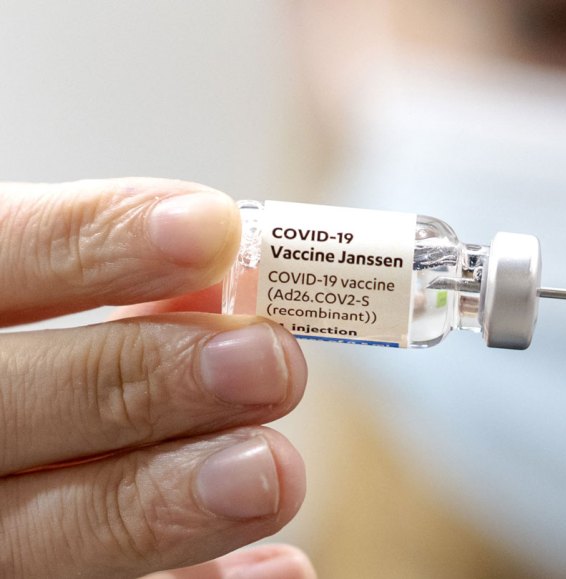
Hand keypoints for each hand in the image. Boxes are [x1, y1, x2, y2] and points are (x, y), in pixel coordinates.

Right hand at [0, 179, 310, 577]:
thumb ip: (119, 293)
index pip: (1, 258)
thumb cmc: (47, 365)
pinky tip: (281, 568)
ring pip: (38, 532)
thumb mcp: (51, 306)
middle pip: (9, 407)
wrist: (17, 453)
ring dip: (162, 502)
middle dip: (142, 381)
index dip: (94, 242)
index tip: (214, 230)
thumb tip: (225, 288)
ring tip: (272, 472)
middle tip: (269, 363)